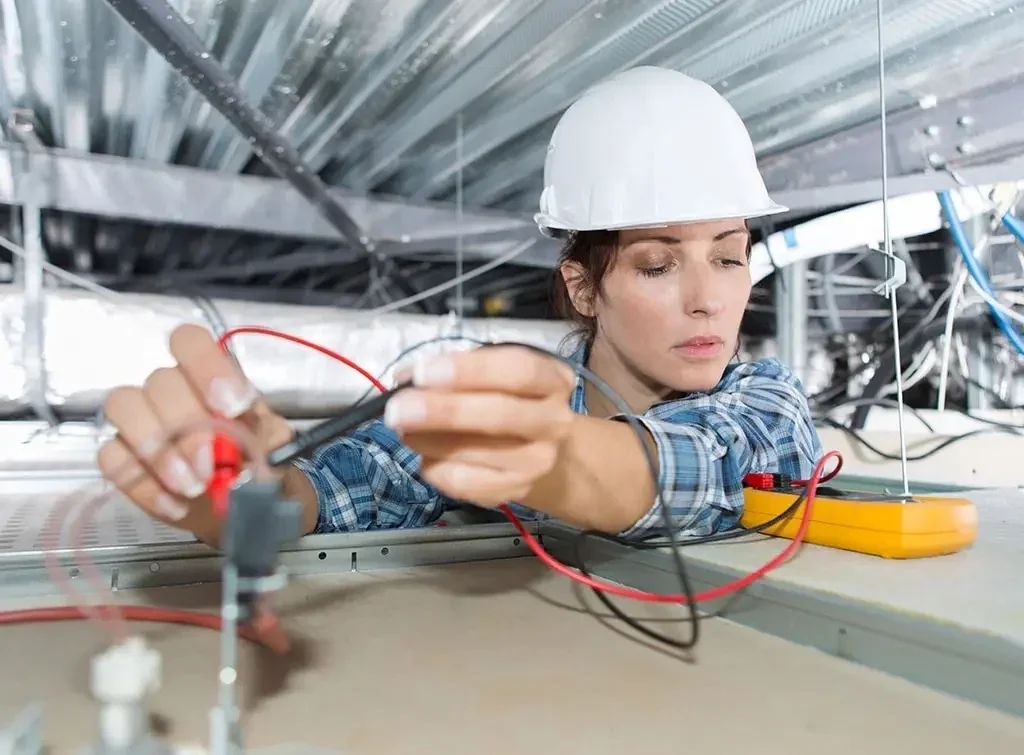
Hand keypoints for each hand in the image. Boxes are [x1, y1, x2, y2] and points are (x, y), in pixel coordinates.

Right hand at [97, 324, 292, 544]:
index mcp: (212, 377)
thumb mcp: (276, 450)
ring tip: (193, 487)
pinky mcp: (123, 458)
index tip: (231, 407)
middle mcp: (172, 390)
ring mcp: (142, 421)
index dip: (205, 367)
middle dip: (187, 427)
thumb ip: (265, 444)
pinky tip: (176, 505)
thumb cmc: (259, 464)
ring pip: (124, 407)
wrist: (243, 505)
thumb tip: (244, 455)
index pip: (190, 342)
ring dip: (158, 451)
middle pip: (160, 382)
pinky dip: (143, 484)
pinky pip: (112, 458)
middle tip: (211, 467)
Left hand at [385, 346, 575, 505]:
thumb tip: (406, 378)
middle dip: (443, 411)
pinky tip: (426, 456)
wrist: (535, 447)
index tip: (423, 373)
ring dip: (429, 441)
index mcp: (552, 380)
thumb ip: (453, 371)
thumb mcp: (488, 372)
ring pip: (478, 453)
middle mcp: (554, 421)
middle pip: (500, 414)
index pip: (517, 371)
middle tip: (398, 409)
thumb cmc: (504, 398)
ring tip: (404, 429)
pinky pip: (465, 483)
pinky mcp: (516, 491)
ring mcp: (538, 462)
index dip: (469, 370)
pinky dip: (436, 468)